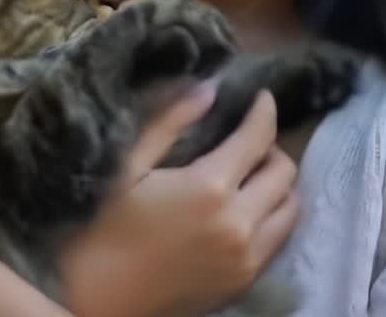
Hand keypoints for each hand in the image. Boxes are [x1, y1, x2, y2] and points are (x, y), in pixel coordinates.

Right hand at [60, 83, 298, 316]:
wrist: (94, 298)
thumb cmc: (100, 227)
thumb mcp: (126, 166)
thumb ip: (169, 122)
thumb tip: (209, 89)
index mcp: (210, 188)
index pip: (258, 138)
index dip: (264, 111)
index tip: (261, 97)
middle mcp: (240, 224)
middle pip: (285, 173)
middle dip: (271, 147)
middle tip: (246, 140)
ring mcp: (246, 259)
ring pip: (291, 210)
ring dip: (277, 186)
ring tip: (249, 176)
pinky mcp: (242, 283)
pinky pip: (278, 241)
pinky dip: (272, 217)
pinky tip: (243, 210)